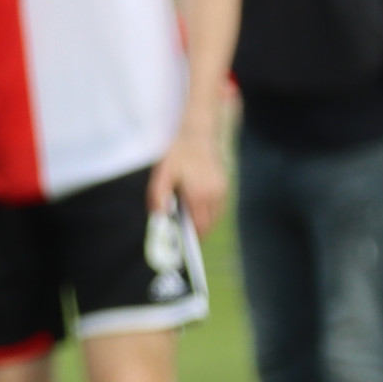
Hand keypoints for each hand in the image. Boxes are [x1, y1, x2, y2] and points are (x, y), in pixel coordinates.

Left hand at [150, 121, 228, 237]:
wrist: (198, 134)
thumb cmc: (178, 153)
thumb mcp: (163, 173)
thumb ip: (158, 196)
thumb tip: (159, 217)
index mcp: (199, 194)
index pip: (199, 226)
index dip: (191, 238)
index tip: (183, 246)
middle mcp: (214, 194)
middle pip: (208, 224)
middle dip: (196, 233)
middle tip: (183, 240)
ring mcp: (222, 190)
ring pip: (214, 217)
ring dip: (202, 223)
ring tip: (188, 228)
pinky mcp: (224, 186)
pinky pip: (218, 207)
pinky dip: (208, 213)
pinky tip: (196, 212)